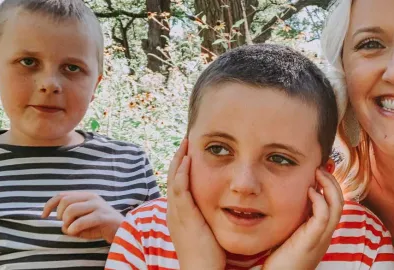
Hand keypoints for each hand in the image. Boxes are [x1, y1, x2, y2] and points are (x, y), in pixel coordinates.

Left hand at [41, 192, 123, 242]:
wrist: (121, 231)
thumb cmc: (100, 226)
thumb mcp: (82, 220)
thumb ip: (71, 218)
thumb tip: (62, 225)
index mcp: (86, 196)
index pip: (62, 195)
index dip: (49, 205)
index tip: (43, 216)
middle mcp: (92, 197)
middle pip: (65, 201)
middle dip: (59, 215)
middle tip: (65, 224)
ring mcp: (98, 205)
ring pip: (71, 209)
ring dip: (66, 222)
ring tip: (71, 229)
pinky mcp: (102, 216)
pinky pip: (81, 221)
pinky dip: (73, 228)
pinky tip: (74, 233)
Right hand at [166, 139, 225, 269]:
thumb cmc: (208, 254)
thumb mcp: (205, 228)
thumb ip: (207, 214)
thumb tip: (221, 203)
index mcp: (178, 212)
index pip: (177, 182)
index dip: (182, 165)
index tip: (190, 151)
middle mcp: (173, 209)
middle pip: (172, 176)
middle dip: (179, 157)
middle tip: (187, 139)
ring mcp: (176, 212)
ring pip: (173, 178)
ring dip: (179, 159)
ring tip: (186, 142)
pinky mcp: (183, 216)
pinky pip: (179, 190)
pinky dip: (182, 173)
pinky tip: (188, 160)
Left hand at [262, 169, 343, 269]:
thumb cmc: (281, 260)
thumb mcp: (291, 235)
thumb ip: (295, 220)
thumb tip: (289, 201)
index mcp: (321, 232)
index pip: (334, 205)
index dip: (330, 187)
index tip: (319, 173)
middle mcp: (325, 234)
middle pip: (340, 202)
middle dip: (332, 182)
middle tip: (321, 167)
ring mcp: (321, 238)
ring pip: (337, 206)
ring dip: (329, 186)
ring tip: (318, 172)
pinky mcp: (312, 240)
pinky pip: (324, 216)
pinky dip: (320, 200)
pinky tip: (310, 191)